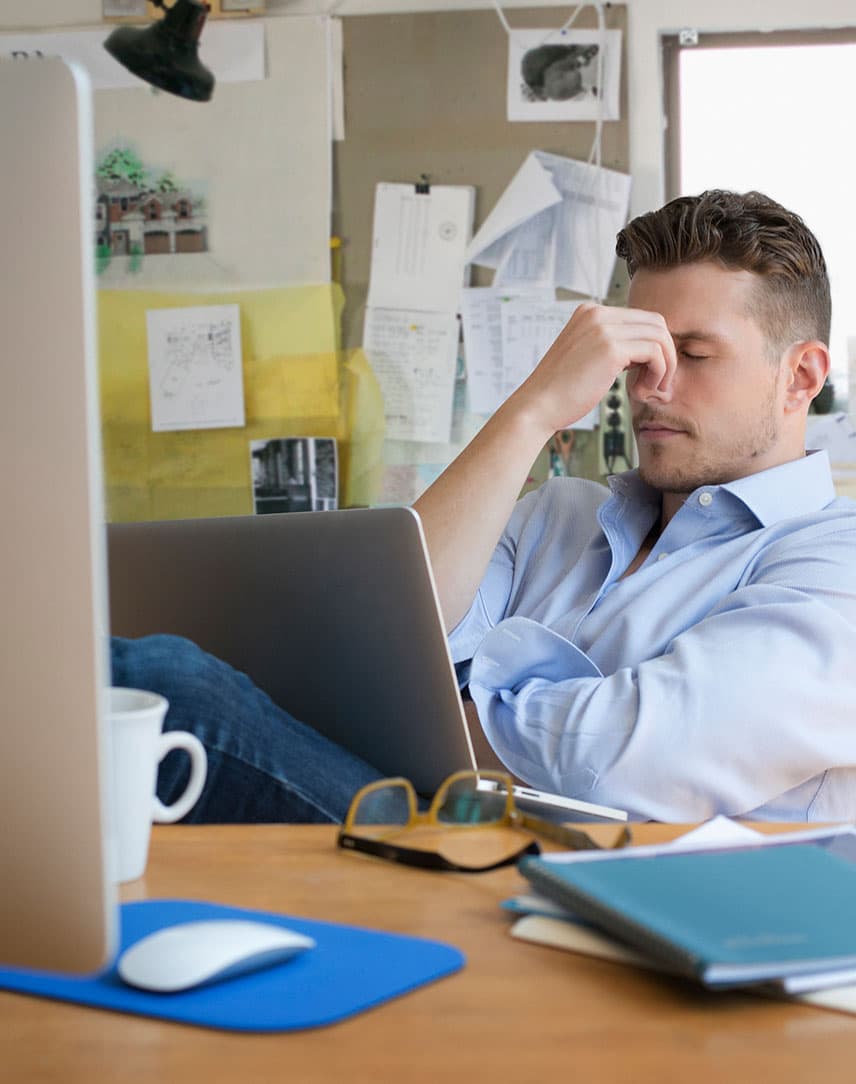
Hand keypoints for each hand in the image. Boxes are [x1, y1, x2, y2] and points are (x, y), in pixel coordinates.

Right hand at [512, 302, 676, 433]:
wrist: (537, 407)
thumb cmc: (560, 391)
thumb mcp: (586, 357)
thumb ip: (611, 347)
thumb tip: (645, 352)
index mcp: (590, 313)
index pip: (640, 319)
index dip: (653, 347)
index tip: (649, 374)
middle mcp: (597, 314)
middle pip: (655, 323)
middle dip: (665, 354)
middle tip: (658, 384)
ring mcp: (604, 329)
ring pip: (660, 337)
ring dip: (664, 366)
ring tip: (651, 390)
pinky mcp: (611, 349)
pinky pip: (655, 353)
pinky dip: (658, 373)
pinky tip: (641, 392)